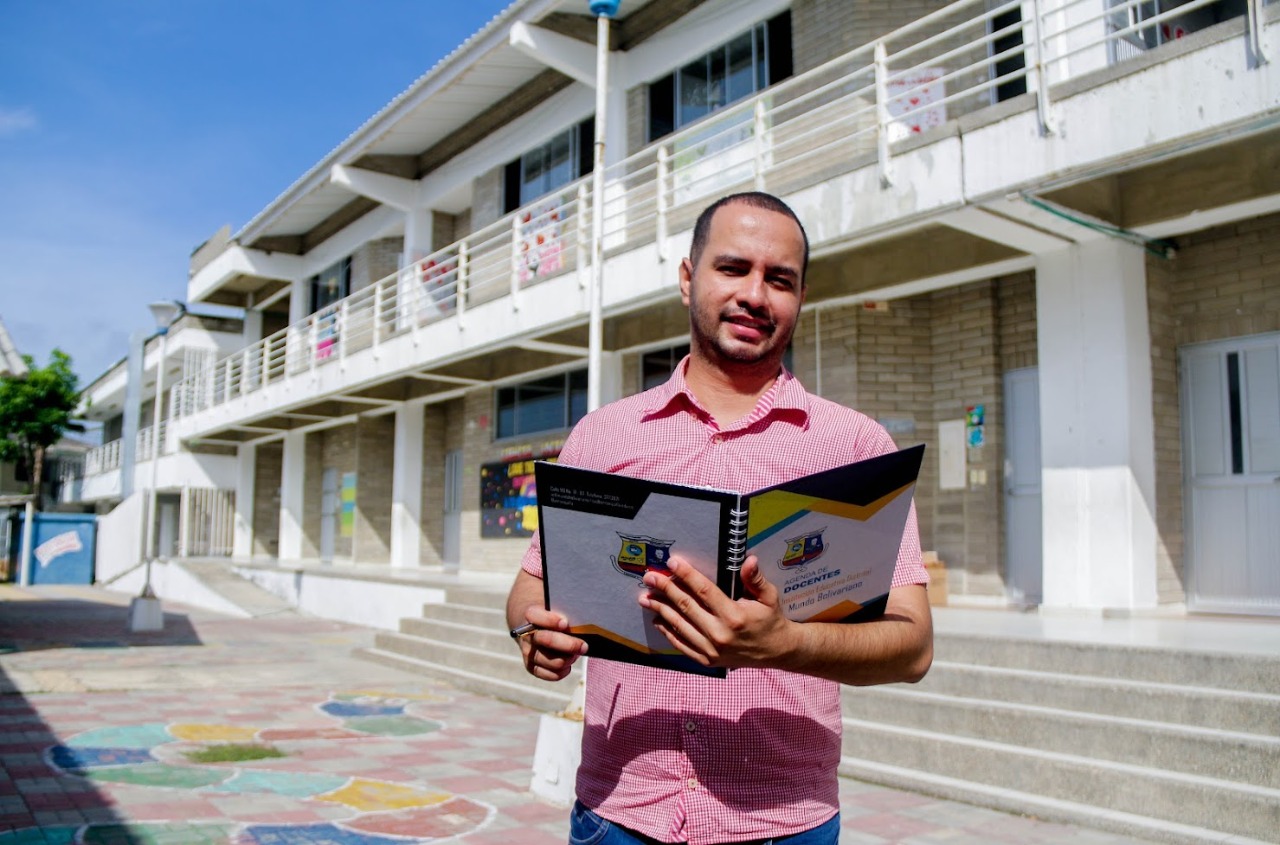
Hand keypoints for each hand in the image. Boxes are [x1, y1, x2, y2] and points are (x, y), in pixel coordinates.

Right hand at [515, 604, 587, 681]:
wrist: (535, 627)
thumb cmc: (553, 617)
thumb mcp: (557, 609)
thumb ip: (566, 614)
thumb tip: (584, 626)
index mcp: (531, 615)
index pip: (535, 616)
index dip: (550, 620)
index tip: (565, 623)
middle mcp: (527, 635)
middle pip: (547, 640)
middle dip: (569, 644)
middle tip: (584, 646)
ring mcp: (528, 652)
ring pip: (552, 661)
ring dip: (569, 659)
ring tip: (577, 654)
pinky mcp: (531, 667)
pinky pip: (550, 674)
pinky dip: (563, 671)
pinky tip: (568, 665)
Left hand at [639, 555, 797, 668]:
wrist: (778, 652)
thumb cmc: (771, 620)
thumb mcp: (769, 597)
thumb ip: (755, 579)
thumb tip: (748, 560)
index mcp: (734, 615)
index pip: (704, 591)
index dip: (686, 575)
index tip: (672, 562)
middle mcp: (720, 633)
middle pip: (685, 607)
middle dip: (665, 589)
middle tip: (649, 577)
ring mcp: (711, 650)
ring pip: (679, 625)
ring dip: (660, 610)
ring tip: (645, 597)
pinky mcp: (707, 661)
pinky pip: (682, 645)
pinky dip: (668, 632)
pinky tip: (658, 620)